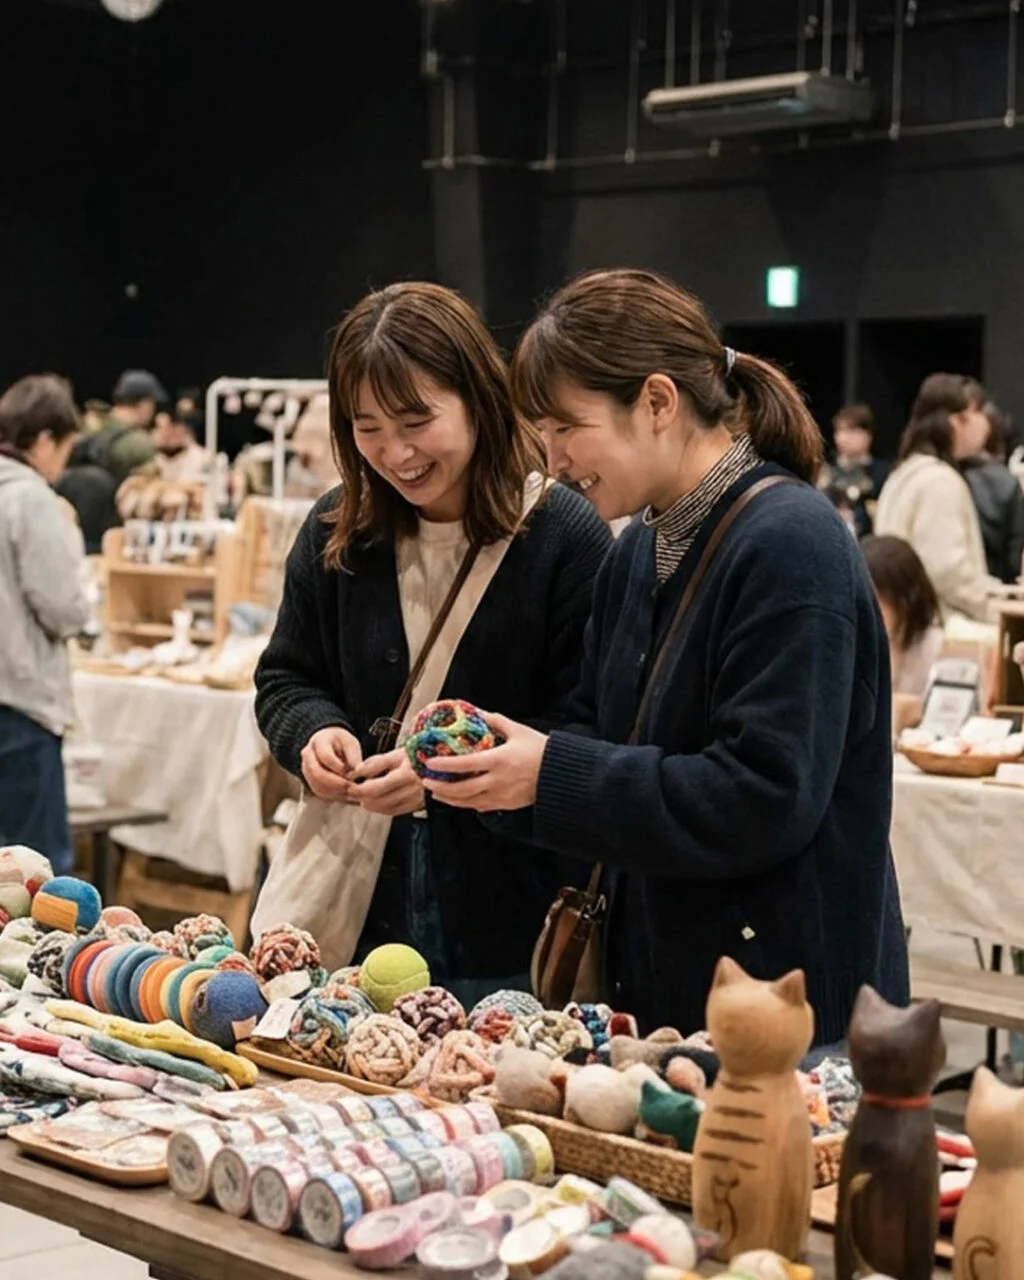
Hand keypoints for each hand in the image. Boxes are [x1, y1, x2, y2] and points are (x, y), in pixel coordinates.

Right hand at [300, 726, 362, 801]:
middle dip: (335, 782)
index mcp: (319, 740)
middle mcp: (308, 754)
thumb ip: (354, 756)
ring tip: (350, 790)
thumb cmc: (343, 744)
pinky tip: (345, 792)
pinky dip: (332, 794)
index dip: (339, 767)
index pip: (326, 756)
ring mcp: (306, 767)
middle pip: (316, 772)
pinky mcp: (309, 779)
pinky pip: (318, 790)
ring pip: (316, 783)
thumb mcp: (351, 744)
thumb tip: (359, 770)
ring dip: (334, 789)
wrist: (332, 746)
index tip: (352, 772)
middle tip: (351, 786)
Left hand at [350, 748, 425, 816]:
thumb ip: (375, 763)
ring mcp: (415, 800)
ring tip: (363, 797)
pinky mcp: (417, 806)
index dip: (359, 789)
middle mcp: (412, 790)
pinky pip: (395, 812)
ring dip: (371, 805)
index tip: (351, 785)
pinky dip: (382, 808)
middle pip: (379, 801)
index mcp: (406, 774)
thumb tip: (357, 771)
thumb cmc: (419, 756)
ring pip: (386, 808)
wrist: (442, 766)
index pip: (375, 788)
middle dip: (362, 798)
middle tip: (354, 791)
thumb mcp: (397, 754)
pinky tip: (377, 802)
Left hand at [422, 713, 546, 812]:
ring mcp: (501, 796)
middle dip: (440, 787)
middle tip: (426, 782)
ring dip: (449, 799)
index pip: (464, 765)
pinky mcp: (506, 805)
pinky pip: (480, 807)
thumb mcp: (518, 731)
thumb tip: (479, 713)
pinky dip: (465, 804)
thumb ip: (496, 721)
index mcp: (498, 760)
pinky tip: (458, 799)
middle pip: (461, 789)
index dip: (443, 765)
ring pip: (468, 802)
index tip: (428, 763)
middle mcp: (497, 781)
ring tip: (436, 793)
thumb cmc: (541, 751)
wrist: (560, 775)